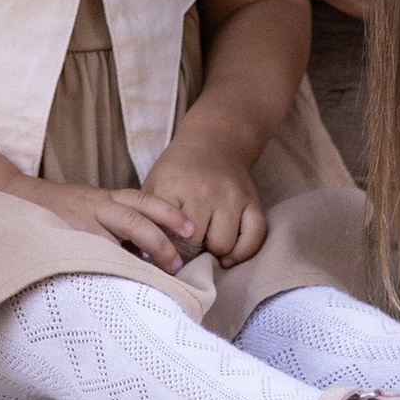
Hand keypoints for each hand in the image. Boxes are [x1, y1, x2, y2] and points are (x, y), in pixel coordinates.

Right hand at [13, 176, 202, 272]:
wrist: (16, 197)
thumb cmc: (60, 212)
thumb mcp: (91, 211)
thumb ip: (116, 228)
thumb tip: (148, 258)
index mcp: (105, 199)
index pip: (143, 201)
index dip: (168, 213)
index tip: (191, 230)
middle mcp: (95, 206)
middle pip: (134, 215)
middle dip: (160, 238)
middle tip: (178, 262)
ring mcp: (78, 222)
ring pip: (113, 234)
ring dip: (138, 253)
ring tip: (157, 274)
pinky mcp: (63, 237)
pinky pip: (89, 253)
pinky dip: (107, 266)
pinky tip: (120, 285)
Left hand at [142, 130, 268, 266]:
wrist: (213, 140)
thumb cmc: (178, 171)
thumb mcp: (154, 186)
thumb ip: (149, 219)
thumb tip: (145, 258)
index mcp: (174, 186)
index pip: (168, 235)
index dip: (166, 250)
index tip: (164, 254)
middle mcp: (204, 190)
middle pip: (195, 244)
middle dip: (189, 253)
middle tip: (185, 249)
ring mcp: (231, 195)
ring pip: (224, 245)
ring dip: (214, 251)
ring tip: (205, 243)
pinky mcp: (253, 201)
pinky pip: (255, 237)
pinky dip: (243, 252)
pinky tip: (229, 254)